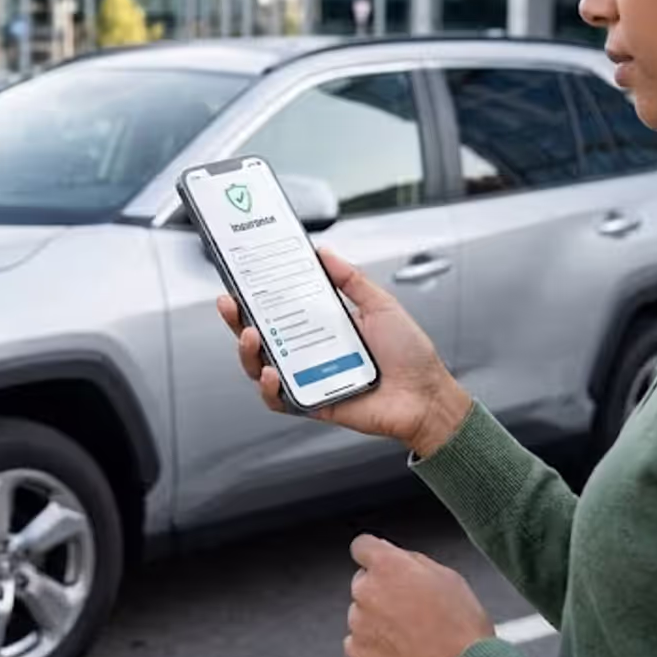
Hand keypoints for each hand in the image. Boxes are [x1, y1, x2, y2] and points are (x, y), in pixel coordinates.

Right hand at [217, 248, 471, 456]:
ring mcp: (307, 378)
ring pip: (260, 367)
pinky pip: (278, 399)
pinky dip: (269, 388)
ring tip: (250, 335)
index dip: (256, 296)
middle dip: (236, 320)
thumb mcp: (381, 305)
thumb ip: (351, 279)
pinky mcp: (310, 403)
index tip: (241, 279)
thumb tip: (324, 252)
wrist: (426, 395)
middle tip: (230, 303)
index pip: (280, 309)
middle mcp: (309, 352)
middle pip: (260, 337)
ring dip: (246, 352)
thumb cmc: (409, 354)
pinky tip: (271, 373)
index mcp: (322, 326)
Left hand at [345, 534, 495, 656]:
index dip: (375, 556)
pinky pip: (357, 644)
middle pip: (363, 583)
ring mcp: (358, 624)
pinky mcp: (356, 654)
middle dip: (382, 592)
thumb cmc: (463, 624)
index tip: (385, 568)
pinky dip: (374, 649)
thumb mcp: (448, 578)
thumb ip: (412, 563)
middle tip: (413, 613)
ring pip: (361, 615)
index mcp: (388, 565)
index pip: (362, 546)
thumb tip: (394, 559)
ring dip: (378, 622)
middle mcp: (366, 590)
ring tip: (414, 641)